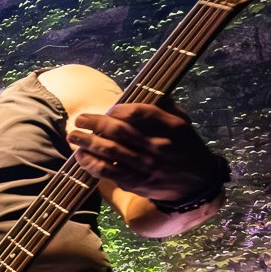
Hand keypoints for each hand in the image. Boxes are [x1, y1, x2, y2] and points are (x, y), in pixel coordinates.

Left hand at [66, 101, 221, 204]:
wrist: (197, 183)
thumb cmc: (186, 147)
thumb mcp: (183, 123)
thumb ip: (164, 107)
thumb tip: (143, 88)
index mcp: (171, 128)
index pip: (141, 113)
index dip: (120, 109)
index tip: (109, 108)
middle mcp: (158, 146)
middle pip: (120, 132)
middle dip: (95, 123)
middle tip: (80, 119)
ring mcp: (146, 166)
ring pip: (111, 152)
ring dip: (88, 143)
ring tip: (74, 136)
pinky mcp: (138, 182)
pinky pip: (110, 172)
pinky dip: (92, 164)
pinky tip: (81, 157)